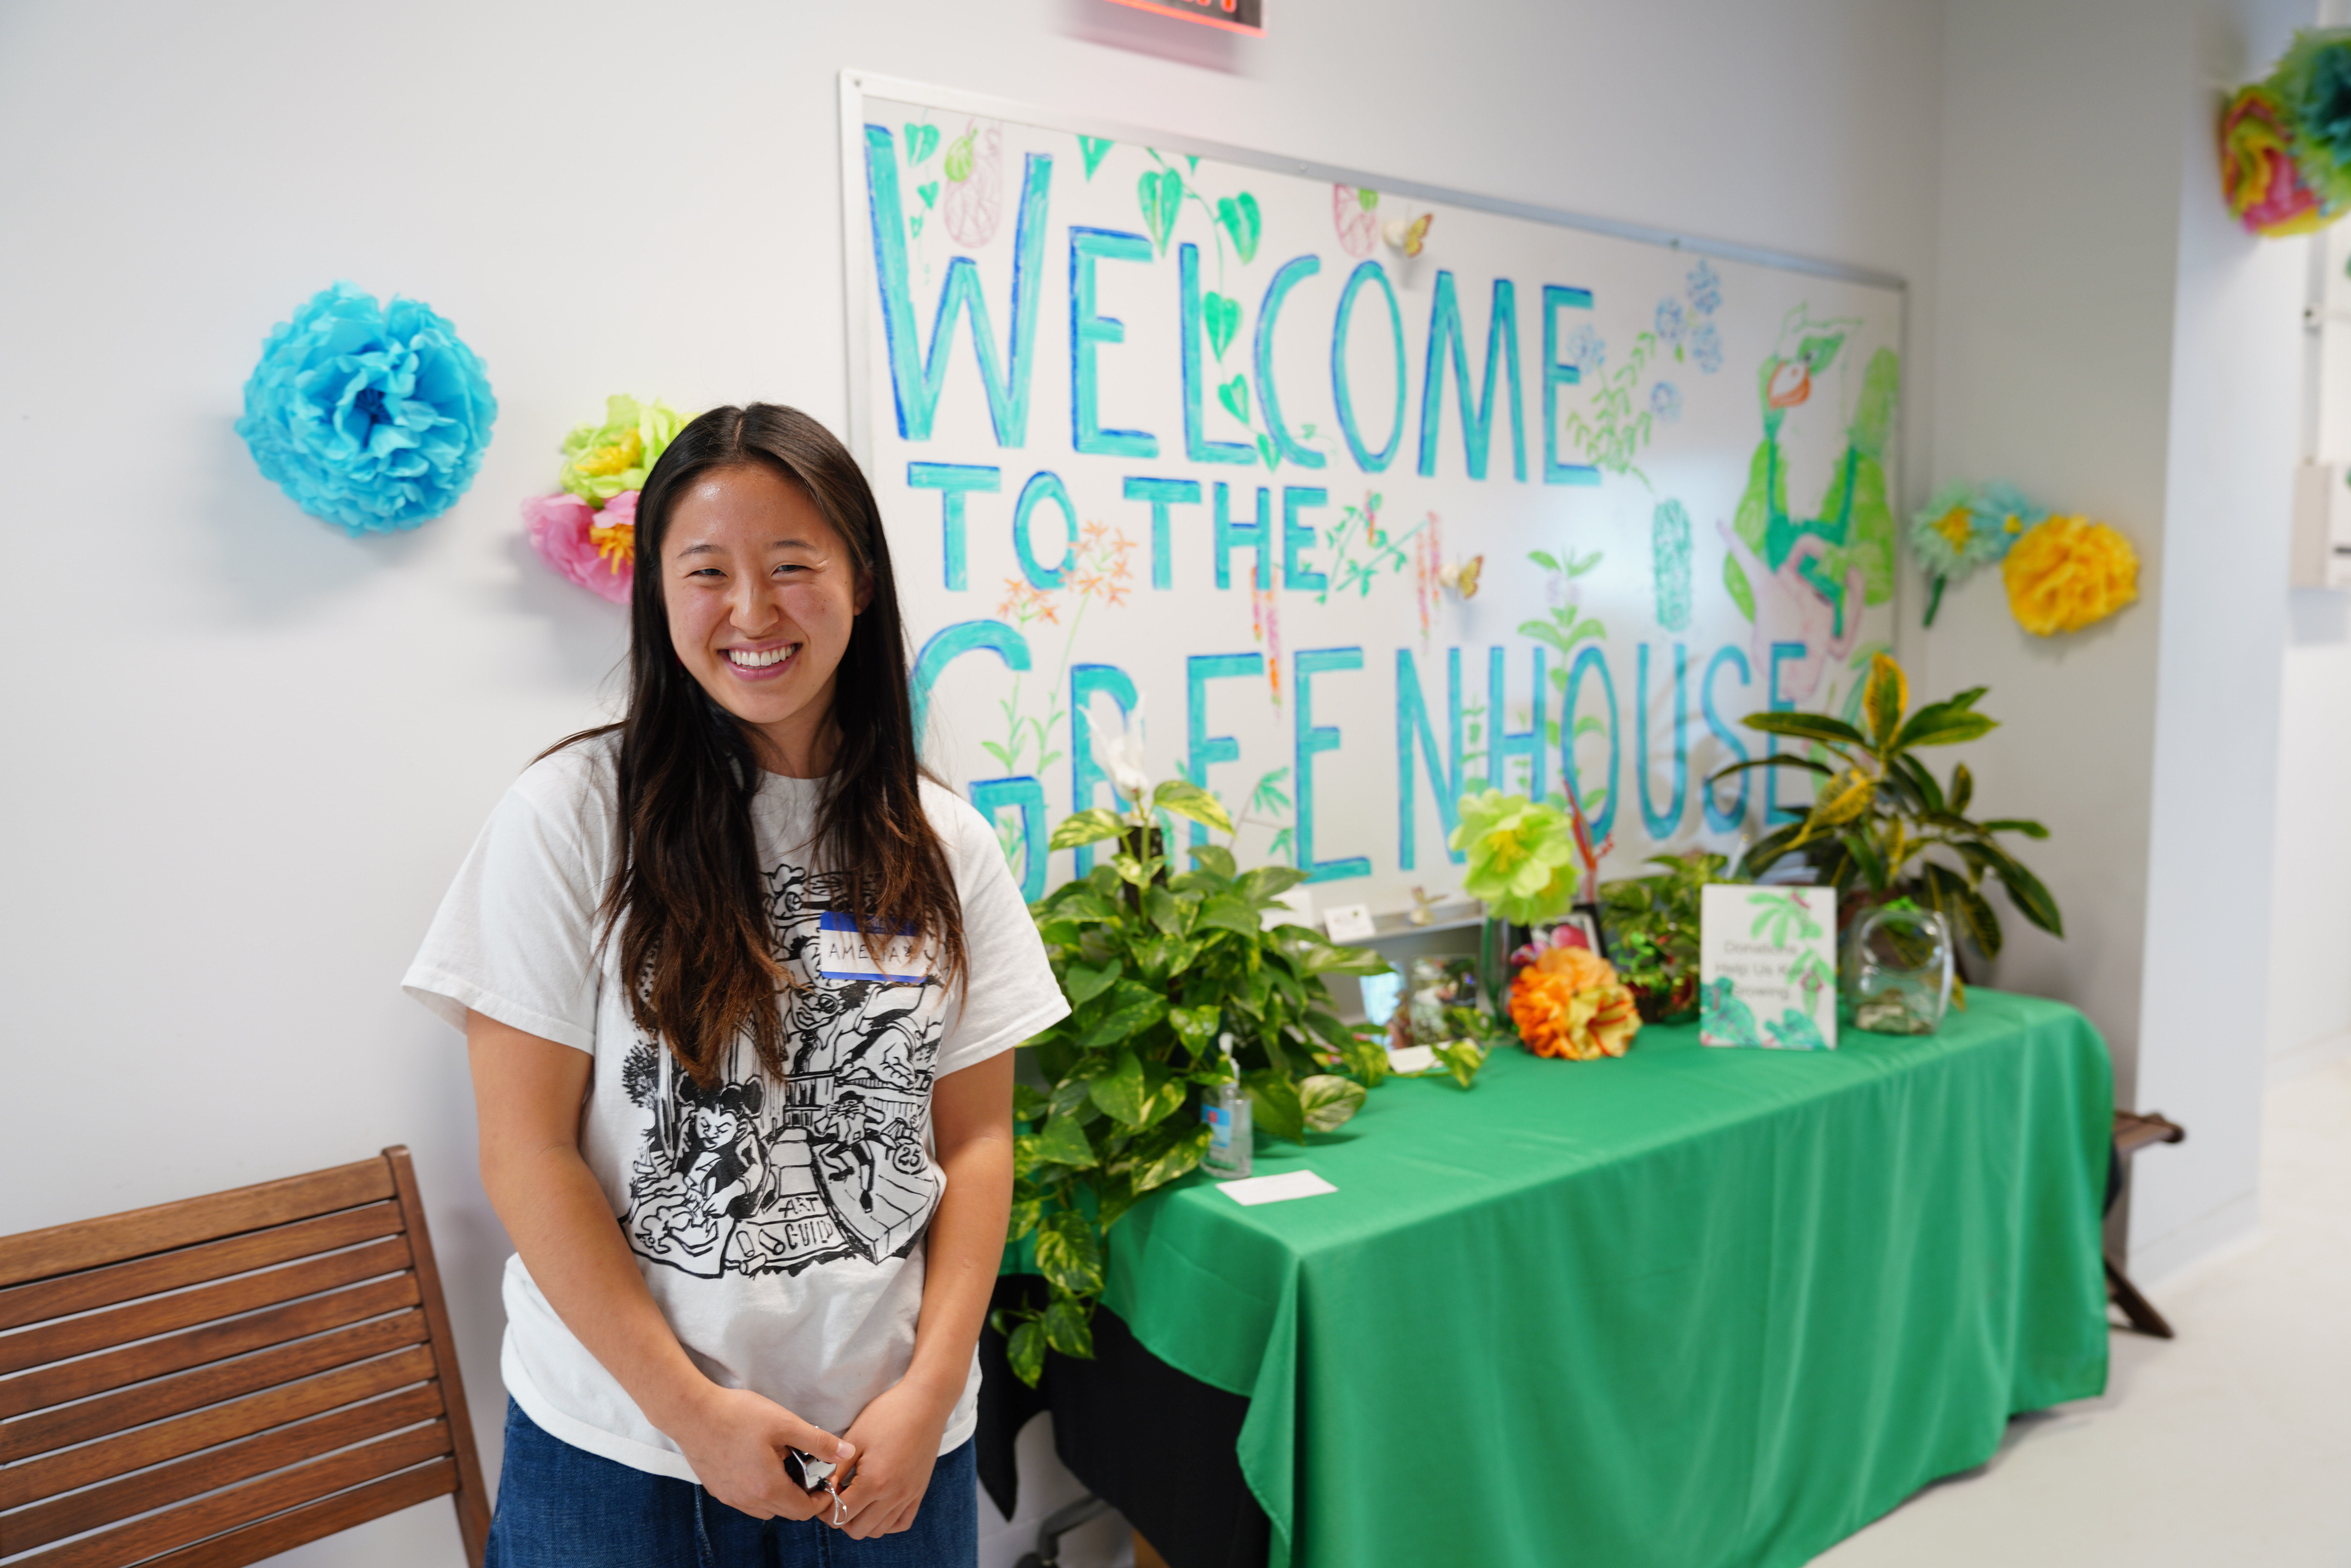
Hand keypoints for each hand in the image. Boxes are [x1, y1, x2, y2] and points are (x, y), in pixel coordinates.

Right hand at [663, 1384, 855, 1521]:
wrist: (692, 1412)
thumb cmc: (738, 1414)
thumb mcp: (785, 1423)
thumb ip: (818, 1441)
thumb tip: (846, 1453)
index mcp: (768, 1487)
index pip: (804, 1511)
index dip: (821, 1498)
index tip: (825, 1478)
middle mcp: (748, 1500)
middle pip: (787, 1512)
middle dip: (803, 1496)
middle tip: (808, 1468)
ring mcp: (731, 1497)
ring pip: (767, 1508)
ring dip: (781, 1494)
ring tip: (785, 1463)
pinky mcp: (719, 1490)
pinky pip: (748, 1500)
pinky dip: (761, 1490)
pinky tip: (761, 1463)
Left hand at [831, 1377, 956, 1536]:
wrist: (925, 1402)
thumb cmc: (887, 1415)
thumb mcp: (855, 1439)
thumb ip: (837, 1469)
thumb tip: (825, 1490)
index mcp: (874, 1482)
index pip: (841, 1515)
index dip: (826, 1509)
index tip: (824, 1494)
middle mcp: (893, 1495)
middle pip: (858, 1530)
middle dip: (841, 1518)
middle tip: (837, 1497)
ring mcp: (909, 1496)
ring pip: (879, 1530)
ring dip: (862, 1521)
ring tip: (856, 1499)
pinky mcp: (919, 1492)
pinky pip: (901, 1523)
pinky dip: (886, 1522)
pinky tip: (877, 1505)